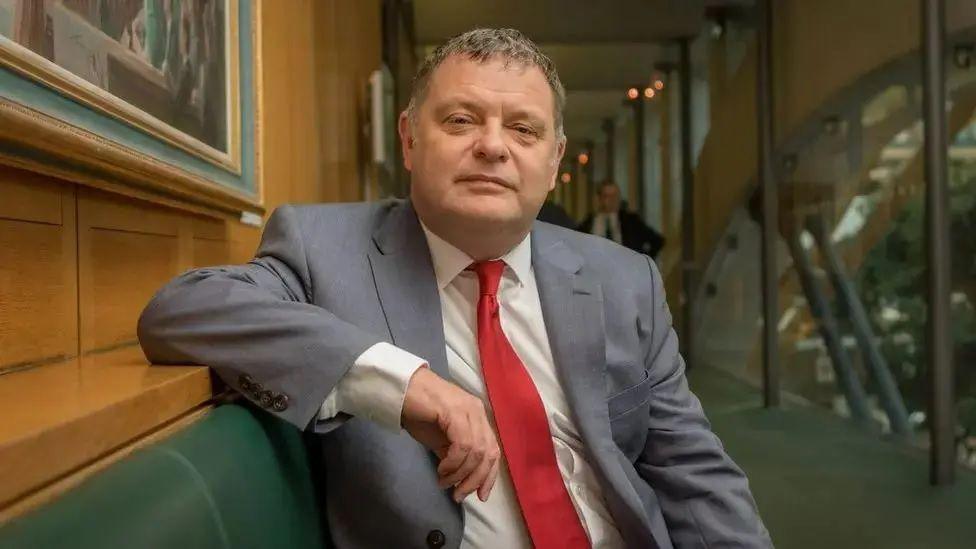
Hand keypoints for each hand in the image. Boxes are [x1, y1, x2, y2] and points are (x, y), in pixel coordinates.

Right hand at [401, 366, 500, 502]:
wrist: (400, 388)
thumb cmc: (418, 411)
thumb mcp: (440, 438)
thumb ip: (455, 454)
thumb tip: (462, 479)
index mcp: (478, 417)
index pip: (494, 450)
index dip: (489, 476)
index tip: (480, 496)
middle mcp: (478, 412)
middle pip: (488, 453)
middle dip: (474, 480)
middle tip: (458, 495)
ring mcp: (468, 410)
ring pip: (476, 451)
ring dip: (460, 474)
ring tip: (444, 482)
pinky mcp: (455, 411)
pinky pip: (462, 444)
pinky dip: (454, 462)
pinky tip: (441, 468)